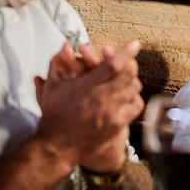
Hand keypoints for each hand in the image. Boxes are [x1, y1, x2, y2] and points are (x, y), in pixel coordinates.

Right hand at [33, 40, 143, 172]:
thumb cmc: (55, 114)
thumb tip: (64, 44)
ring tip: (129, 77)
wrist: (59, 145)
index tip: (135, 44)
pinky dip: (135, 97)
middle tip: (129, 61)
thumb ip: (58, 63)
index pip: (112, 65)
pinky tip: (129, 95)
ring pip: (134, 88)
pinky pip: (136, 105)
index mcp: (86, 86)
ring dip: (133, 80)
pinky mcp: (118, 124)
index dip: (126, 52)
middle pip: (128, 75)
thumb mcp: (53, 87)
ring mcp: (112, 112)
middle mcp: (102, 98)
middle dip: (131, 64)